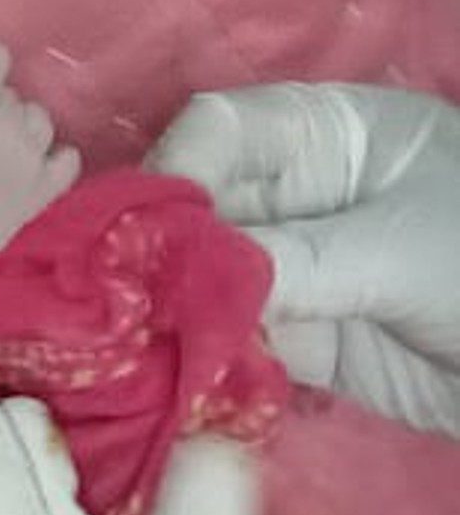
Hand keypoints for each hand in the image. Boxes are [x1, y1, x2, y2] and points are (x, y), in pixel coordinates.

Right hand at [147, 83, 459, 437]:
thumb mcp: (400, 251)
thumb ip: (292, 260)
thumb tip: (180, 277)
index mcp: (329, 137)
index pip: (220, 131)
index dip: (172, 171)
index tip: (137, 229)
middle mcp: (297, 197)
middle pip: (193, 211)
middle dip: (150, 255)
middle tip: (115, 302)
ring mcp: (294, 270)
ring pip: (198, 284)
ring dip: (164, 318)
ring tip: (133, 350)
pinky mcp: (299, 341)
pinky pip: (226, 346)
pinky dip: (195, 365)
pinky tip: (170, 383)